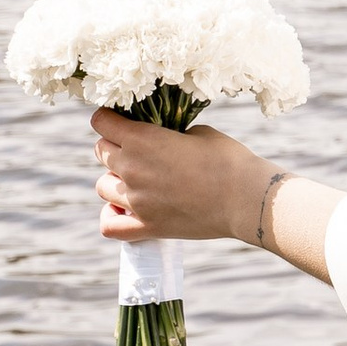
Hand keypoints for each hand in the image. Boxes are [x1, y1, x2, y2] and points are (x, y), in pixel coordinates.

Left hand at [91, 111, 265, 245]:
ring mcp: (137, 201)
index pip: (101, 122)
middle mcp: (132, 168)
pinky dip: (112, 216)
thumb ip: (169, 135)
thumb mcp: (198, 132)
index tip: (119, 121)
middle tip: (137, 150)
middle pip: (101, 152)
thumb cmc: (229, 159)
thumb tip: (162, 139)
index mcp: (142, 139)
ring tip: (136, 181)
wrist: (246, 198)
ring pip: (102, 186)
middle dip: (114, 147)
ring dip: (114, 180)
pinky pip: (110, 225)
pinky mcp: (148, 227)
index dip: (109, 119)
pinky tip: (124, 210)